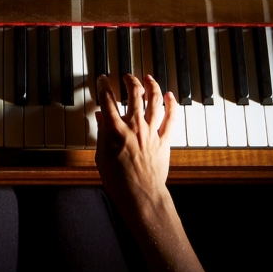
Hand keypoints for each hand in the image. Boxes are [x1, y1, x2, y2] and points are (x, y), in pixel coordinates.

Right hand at [94, 73, 174, 222]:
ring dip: (151, 86)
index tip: (102, 79)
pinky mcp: (164, 140)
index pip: (107, 100)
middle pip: (134, 94)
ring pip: (155, 101)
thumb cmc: (118, 180)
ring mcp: (151, 132)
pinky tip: (170, 95)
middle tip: (127, 77)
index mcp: (115, 130)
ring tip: (148, 78)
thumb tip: (100, 117)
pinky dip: (172, 105)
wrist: (140, 195)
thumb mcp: (101, 156)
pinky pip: (171, 118)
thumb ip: (102, 134)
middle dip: (130, 81)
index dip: (103, 86)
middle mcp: (134, 126)